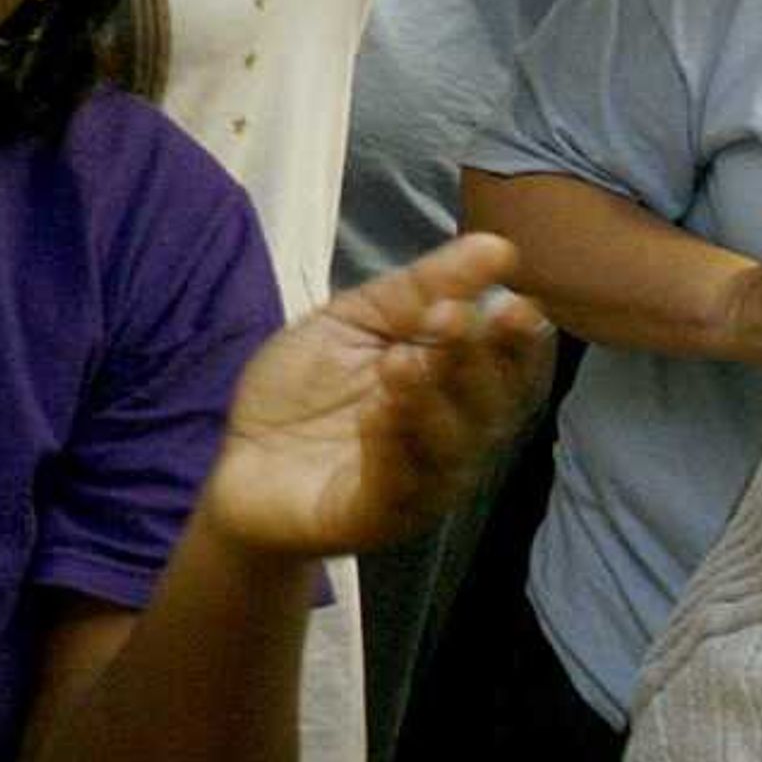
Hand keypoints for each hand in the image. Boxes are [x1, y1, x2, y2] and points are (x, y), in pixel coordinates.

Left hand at [201, 233, 551, 559]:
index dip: (519, 337)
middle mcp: (457, 438)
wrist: (242, 461)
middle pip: (489, 403)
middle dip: (474, 358)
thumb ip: (420, 288)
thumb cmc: (310, 390)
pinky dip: (392, 445)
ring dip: (431, 399)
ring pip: (449, 444)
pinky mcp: (377, 515)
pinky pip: (396, 482)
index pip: (511, 364)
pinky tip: (379, 411)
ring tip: (404, 359)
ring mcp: (421, 481)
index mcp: (461, 387)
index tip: (517, 300)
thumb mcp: (356, 321)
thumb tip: (496, 246)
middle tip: (453, 316)